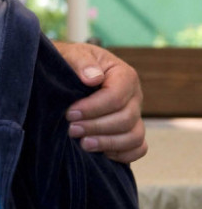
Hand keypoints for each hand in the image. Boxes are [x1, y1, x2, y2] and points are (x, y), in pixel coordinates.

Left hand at [54, 41, 146, 162]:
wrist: (70, 71)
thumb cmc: (72, 62)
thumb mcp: (74, 54)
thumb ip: (82, 62)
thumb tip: (93, 78)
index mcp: (124, 76)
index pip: (116, 97)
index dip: (93, 108)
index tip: (70, 113)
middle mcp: (135, 97)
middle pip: (125, 119)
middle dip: (96, 127)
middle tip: (71, 130)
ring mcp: (135, 115)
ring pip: (134, 136)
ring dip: (108, 143)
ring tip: (84, 144)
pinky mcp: (130, 130)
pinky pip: (138, 148)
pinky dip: (123, 154)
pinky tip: (100, 153)